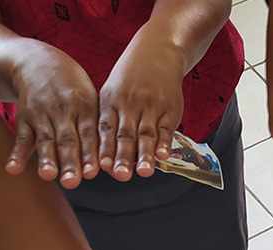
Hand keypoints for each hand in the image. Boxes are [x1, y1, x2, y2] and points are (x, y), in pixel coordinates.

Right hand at [7, 42, 99, 188]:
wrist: (37, 61)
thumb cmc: (72, 90)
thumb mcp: (90, 100)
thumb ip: (98, 130)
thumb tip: (111, 162)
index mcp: (84, 107)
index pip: (89, 133)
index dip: (91, 153)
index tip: (93, 172)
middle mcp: (63, 111)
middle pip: (67, 140)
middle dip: (70, 162)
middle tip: (73, 182)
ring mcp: (42, 115)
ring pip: (45, 139)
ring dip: (46, 158)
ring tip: (48, 175)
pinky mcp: (24, 118)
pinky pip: (21, 137)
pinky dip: (17, 154)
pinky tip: (13, 168)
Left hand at [98, 39, 184, 179]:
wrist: (158, 50)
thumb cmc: (130, 78)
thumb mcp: (112, 92)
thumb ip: (109, 123)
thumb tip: (103, 157)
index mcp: (111, 101)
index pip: (106, 129)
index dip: (104, 149)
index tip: (102, 167)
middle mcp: (130, 103)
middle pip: (126, 134)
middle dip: (123, 157)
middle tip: (121, 175)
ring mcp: (151, 105)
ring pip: (147, 134)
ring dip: (145, 154)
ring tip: (144, 172)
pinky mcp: (170, 108)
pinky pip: (166, 128)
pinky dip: (165, 142)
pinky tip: (163, 155)